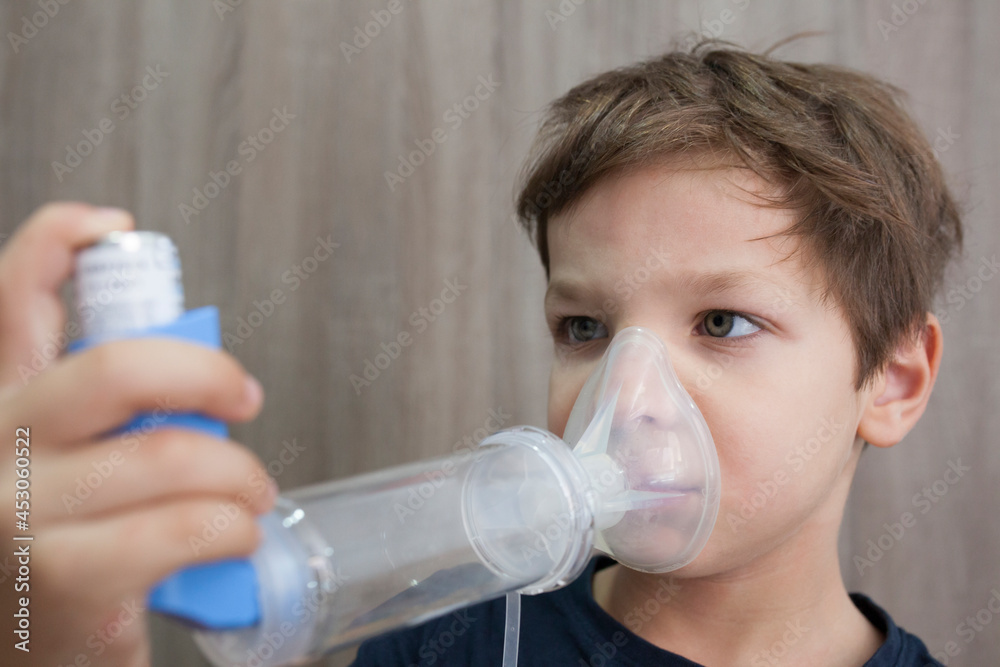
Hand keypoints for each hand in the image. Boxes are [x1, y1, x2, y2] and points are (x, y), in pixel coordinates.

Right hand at [0, 203, 276, 666]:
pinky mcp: (61, 577)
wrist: (31, 660)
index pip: (8, 294)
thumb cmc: (57, 560)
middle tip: (245, 397)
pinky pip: (186, 525)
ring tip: (252, 494)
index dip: (58, 241)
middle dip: (210, 374)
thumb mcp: (57, 471)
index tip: (119, 231)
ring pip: (172, 454)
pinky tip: (236, 535)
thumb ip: (98, 415)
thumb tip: (187, 367)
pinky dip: (234, 528)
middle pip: (118, 368)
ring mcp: (16, 513)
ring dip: (240, 474)